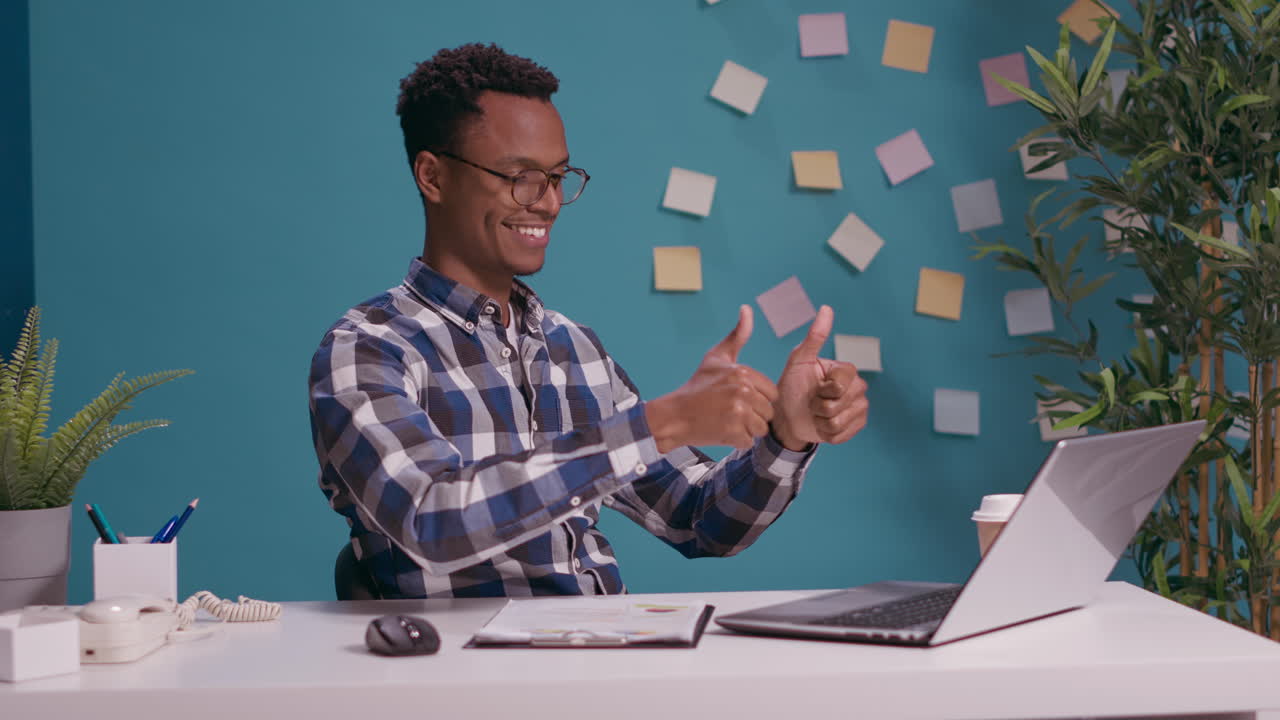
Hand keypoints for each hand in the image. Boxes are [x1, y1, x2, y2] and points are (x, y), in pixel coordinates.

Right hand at [646, 305, 778, 452]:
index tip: (737, 398)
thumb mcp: (716, 357)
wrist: (674, 415)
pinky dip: (736, 441)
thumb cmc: (697, 386)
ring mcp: (738, 412)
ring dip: (746, 430)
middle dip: (752, 416)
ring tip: (726, 421)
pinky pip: (748, 441)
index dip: (757, 399)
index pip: (771, 394)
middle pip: (768, 412)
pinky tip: (721, 431)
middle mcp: (743, 391)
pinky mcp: (732, 432)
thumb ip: (738, 335)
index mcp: (742, 372)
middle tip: (729, 412)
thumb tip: (747, 308)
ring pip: (761, 429)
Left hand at [771, 305, 868, 448]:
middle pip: (837, 405)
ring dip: (819, 421)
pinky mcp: (857, 426)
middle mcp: (859, 387)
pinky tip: (821, 425)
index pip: (840, 385)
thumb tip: (826, 308)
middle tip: (812, 401)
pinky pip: (841, 435)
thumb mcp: (799, 360)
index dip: (821, 390)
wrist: (788, 414)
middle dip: (818, 406)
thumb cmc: (792, 384)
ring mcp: (860, 408)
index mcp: (847, 370)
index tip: (814, 386)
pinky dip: (825, 433)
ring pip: (838, 422)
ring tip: (815, 413)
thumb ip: (814, 336)